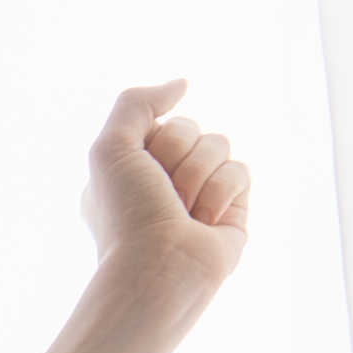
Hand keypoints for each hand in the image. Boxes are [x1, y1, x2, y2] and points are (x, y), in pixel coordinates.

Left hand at [86, 82, 253, 300]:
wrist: (159, 268)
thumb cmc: (127, 214)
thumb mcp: (110, 147)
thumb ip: (137, 103)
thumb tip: (181, 84)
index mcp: (131, 166)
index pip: (159, 121)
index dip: (153, 139)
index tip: (138, 170)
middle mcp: (165, 178)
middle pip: (190, 128)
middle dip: (176, 155)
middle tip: (162, 192)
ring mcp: (200, 192)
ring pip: (219, 145)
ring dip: (198, 175)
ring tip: (182, 210)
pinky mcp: (233, 208)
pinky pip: (241, 170)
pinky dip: (221, 193)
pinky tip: (205, 222)